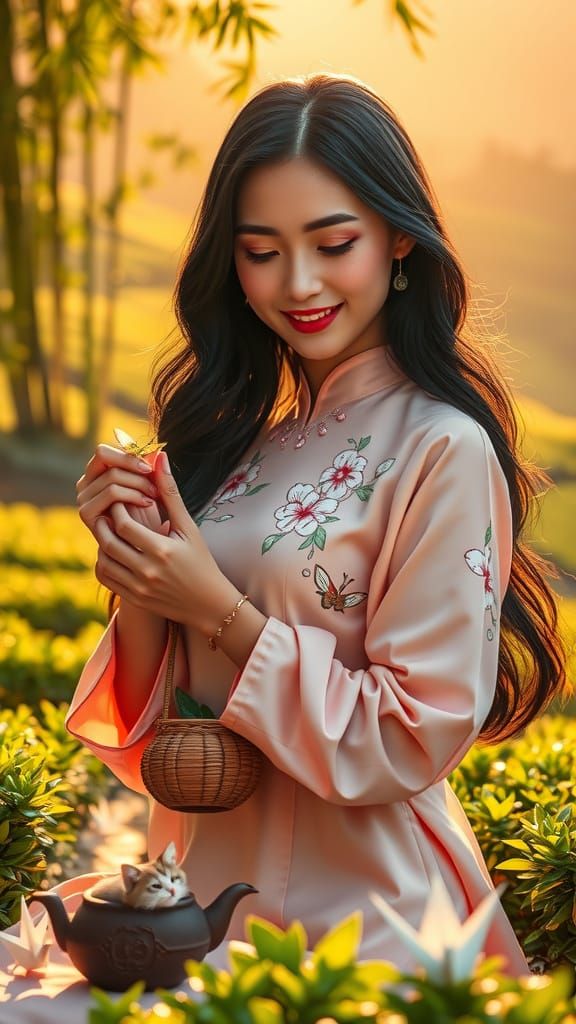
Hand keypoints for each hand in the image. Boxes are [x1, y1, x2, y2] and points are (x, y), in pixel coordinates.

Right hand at [76, 443, 168, 539]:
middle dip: (133, 466)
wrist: (145, 550)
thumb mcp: (151, 490)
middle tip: (155, 481)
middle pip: (103, 455)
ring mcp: (83, 497)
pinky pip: (112, 492)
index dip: (128, 454)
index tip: (150, 466)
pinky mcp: (86, 513)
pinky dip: (133, 494)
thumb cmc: (150, 518)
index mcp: (96, 473)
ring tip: (155, 495)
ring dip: (138, 482)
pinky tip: (148, 503)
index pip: (104, 451)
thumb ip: (152, 472)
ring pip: (112, 474)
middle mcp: (85, 483)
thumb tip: (161, 453)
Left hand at [93, 452, 230, 631]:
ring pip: (103, 561)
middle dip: (104, 523)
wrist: (208, 603)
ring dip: (102, 542)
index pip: (124, 525)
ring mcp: (138, 588)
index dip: (117, 509)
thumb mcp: (188, 527)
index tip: (121, 500)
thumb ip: (170, 493)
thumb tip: (159, 458)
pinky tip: (113, 551)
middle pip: (108, 542)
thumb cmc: (201, 560)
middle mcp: (147, 572)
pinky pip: (106, 578)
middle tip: (108, 512)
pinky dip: (103, 562)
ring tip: (110, 530)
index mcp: (162, 551)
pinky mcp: (134, 599)